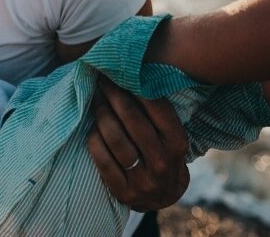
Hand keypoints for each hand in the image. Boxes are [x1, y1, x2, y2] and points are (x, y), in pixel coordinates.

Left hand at [86, 76, 189, 211]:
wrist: (162, 197)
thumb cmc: (162, 153)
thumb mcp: (169, 136)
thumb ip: (156, 113)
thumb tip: (131, 75)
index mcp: (177, 144)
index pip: (158, 110)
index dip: (137, 88)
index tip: (120, 73)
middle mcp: (163, 163)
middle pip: (133, 121)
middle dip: (115, 96)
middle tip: (102, 81)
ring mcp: (143, 180)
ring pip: (116, 140)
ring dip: (102, 115)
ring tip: (96, 101)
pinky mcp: (123, 191)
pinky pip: (102, 159)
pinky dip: (94, 139)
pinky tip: (92, 127)